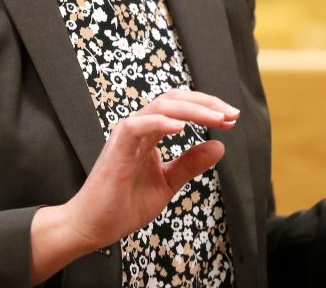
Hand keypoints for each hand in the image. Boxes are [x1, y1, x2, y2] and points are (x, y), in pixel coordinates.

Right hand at [64, 88, 238, 248]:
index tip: (232, 119)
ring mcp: (127, 134)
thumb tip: (219, 147)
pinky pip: (139, 126)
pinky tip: (182, 128)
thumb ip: (190, 164)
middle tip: (231, 114)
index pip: (180, 107)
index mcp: (149, 132)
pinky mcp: (117, 147)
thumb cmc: (124, 204)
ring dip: (192, 110)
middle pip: (174, 99)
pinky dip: (161, 123)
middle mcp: (139, 126)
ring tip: (216, 119)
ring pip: (161, 106)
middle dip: (206, 103)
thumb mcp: (167, 183)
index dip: (207, 108)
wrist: (93, 226)